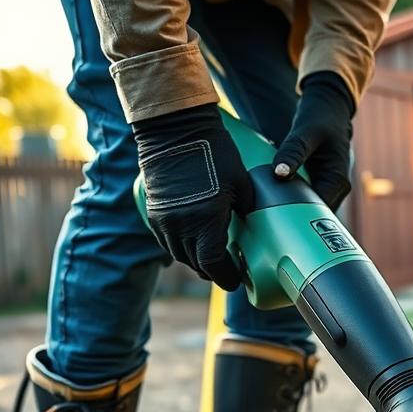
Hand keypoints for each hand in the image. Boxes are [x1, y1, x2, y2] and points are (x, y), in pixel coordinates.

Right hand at [133, 104, 252, 290]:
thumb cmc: (215, 153)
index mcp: (206, 221)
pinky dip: (181, 248)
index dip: (227, 278)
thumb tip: (258, 228)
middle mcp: (181, 226)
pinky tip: (194, 243)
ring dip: (197, 261)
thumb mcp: (242, 184)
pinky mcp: (154, 213)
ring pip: (181, 256)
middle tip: (229, 270)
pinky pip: (167, 243)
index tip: (237, 281)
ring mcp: (165, 221)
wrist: (176, 130)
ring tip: (212, 257)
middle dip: (214, 271)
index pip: (215, 265)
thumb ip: (249, 211)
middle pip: (197, 265)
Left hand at [273, 71, 353, 210]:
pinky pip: (306, 199)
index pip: (319, 211)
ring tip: (267, 213)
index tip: (275, 220)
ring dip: (292, 210)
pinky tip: (274, 201)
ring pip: (311, 209)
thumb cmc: (320, 116)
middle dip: (293, 218)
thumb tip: (279, 174)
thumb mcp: (305, 131)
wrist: (330, 106)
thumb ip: (293, 152)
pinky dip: (292, 201)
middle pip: (316, 215)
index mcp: (337, 179)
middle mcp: (337, 188)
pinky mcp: (320, 183)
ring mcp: (329, 187)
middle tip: (265, 219)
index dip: (298, 218)